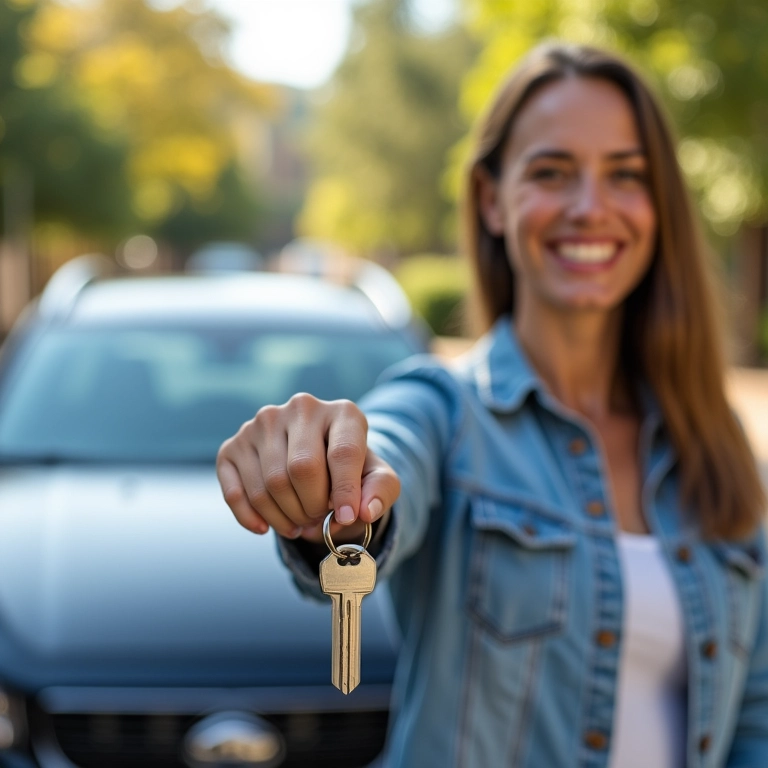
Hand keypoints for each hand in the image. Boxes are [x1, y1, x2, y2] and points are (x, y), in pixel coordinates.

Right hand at [216, 394, 399, 543]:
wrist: (320, 460)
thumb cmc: (351, 471)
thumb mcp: (377, 478)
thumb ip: (381, 491)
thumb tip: (365, 510)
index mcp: (342, 412)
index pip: (342, 453)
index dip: (344, 492)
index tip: (345, 518)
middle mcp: (301, 408)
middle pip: (302, 469)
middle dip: (313, 506)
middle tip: (320, 519)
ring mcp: (262, 424)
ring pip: (269, 484)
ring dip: (286, 517)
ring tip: (301, 522)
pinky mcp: (233, 445)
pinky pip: (235, 492)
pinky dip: (251, 517)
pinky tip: (266, 527)